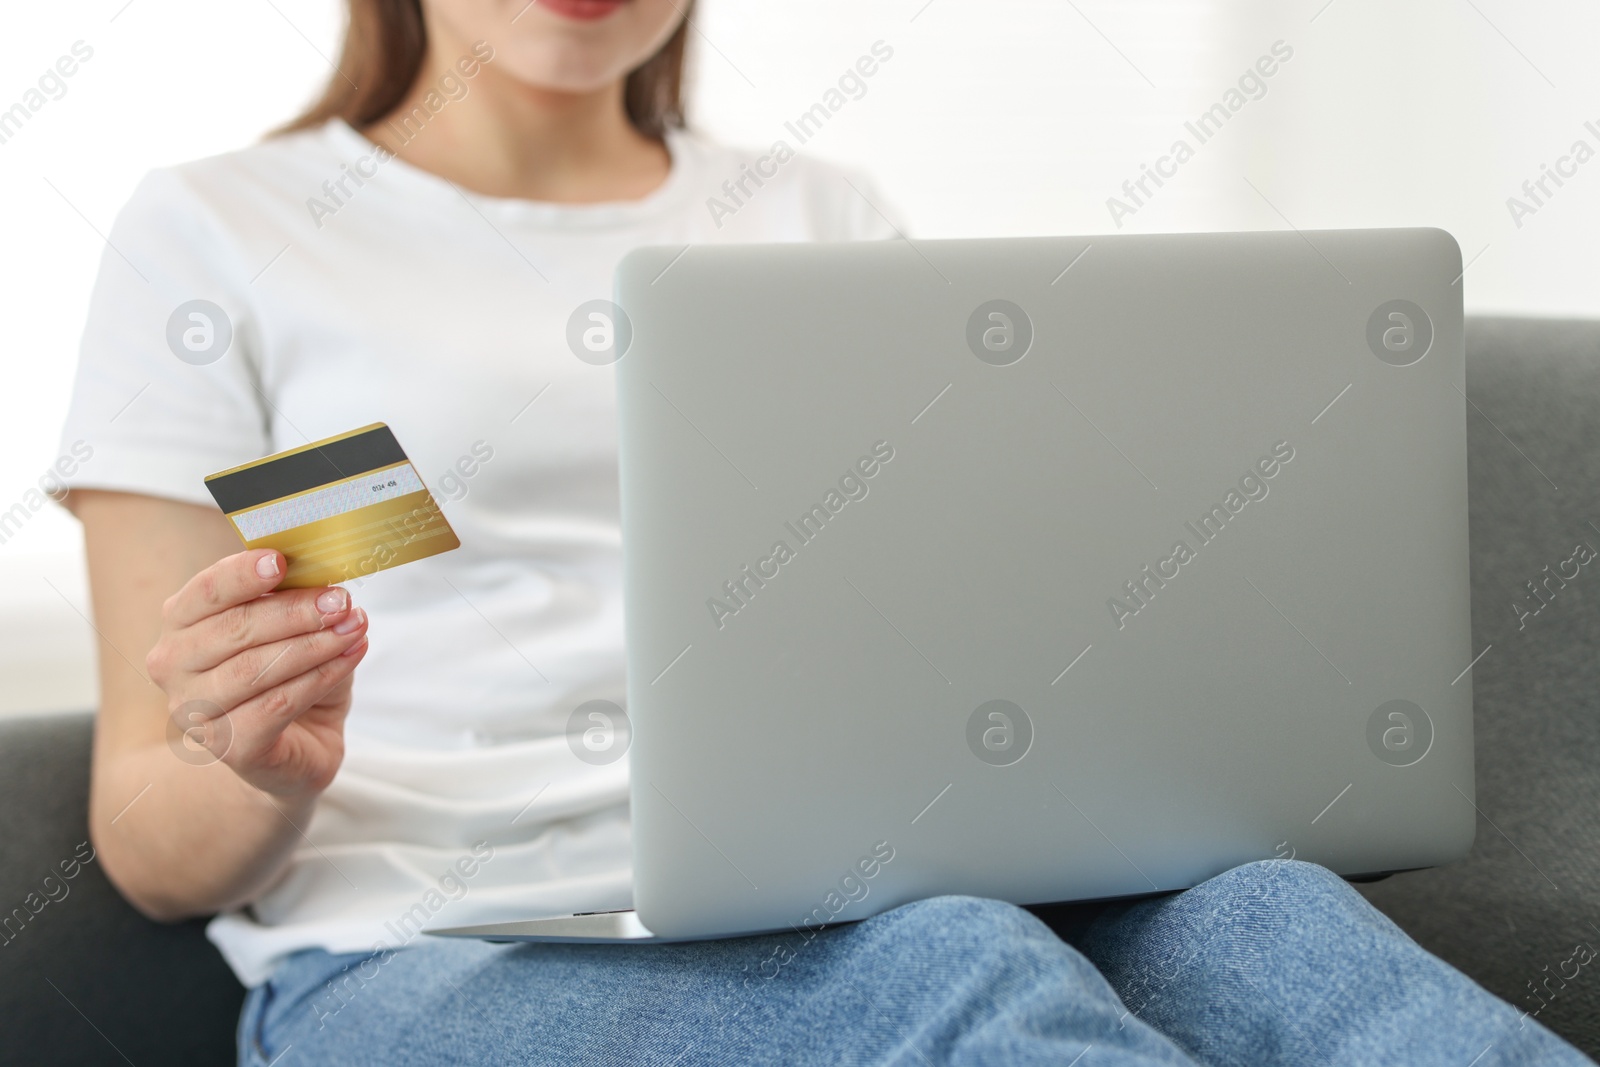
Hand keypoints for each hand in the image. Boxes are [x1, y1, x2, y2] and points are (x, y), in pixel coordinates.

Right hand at [145, 548, 369, 798]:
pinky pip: (277, 704)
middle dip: (295, 611)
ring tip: (355, 627)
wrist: (299, 745)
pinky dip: (319, 677)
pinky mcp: (229, 747)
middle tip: (341, 601)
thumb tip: (324, 579)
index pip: (205, 592)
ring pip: (255, 668)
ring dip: (313, 644)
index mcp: (181, 624)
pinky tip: (349, 657)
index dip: (241, 574)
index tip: (280, 560)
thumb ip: (295, 600)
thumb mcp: (293, 628)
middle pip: (234, 629)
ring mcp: (195, 712)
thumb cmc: (290, 675)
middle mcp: (173, 667)